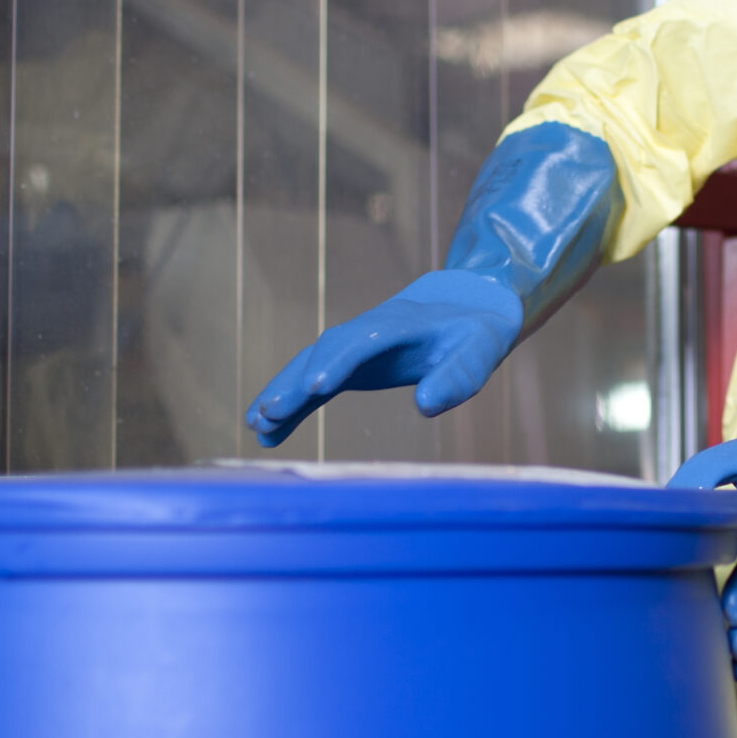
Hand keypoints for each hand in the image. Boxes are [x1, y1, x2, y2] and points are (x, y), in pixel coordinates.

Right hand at [245, 270, 522, 447]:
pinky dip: (291, 404)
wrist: (468, 305)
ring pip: (309, 365)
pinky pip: (314, 383)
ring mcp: (355, 347)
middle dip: (295, 382)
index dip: (337, 363)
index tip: (316, 388)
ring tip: (255, 426)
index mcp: (400, 325)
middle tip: (268, 414)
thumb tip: (426, 406)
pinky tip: (267, 433)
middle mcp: (368, 332)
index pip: (361, 341)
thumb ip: (458, 378)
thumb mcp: (481, 352)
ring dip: (282, 393)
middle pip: (323, 353)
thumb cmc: (477, 331)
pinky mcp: (350, 364)